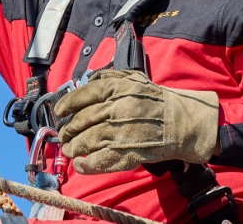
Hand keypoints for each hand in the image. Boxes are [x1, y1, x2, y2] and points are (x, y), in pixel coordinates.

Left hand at [54, 69, 219, 174]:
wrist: (182, 123)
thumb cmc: (156, 101)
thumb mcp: (132, 79)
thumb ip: (107, 78)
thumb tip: (83, 83)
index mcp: (116, 90)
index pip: (81, 96)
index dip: (66, 105)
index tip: (60, 112)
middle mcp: (115, 110)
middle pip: (80, 122)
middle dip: (68, 130)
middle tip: (64, 135)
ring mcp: (120, 133)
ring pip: (86, 141)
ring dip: (73, 148)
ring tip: (70, 149)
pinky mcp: (127, 153)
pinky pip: (99, 161)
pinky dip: (86, 165)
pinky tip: (80, 165)